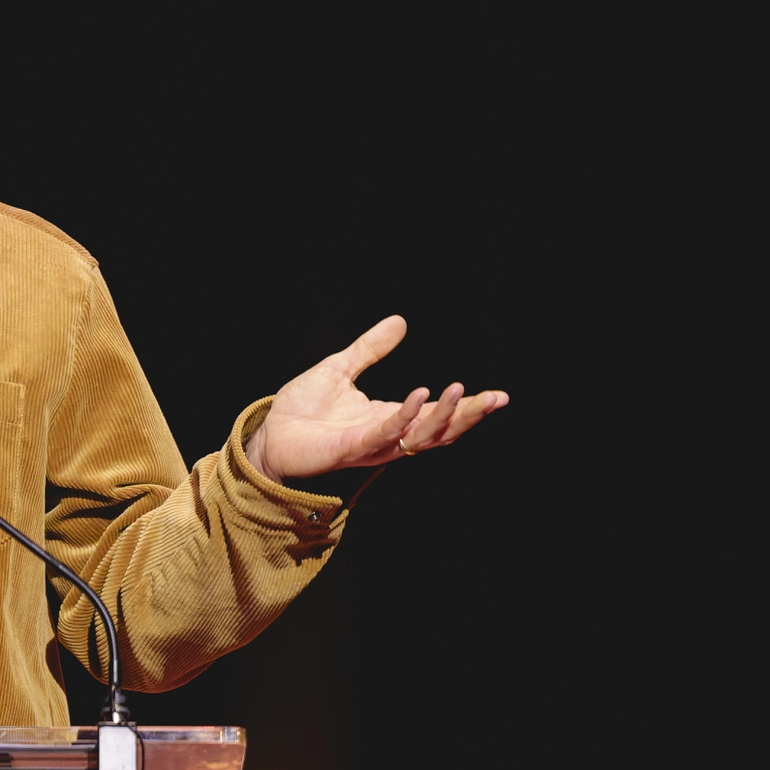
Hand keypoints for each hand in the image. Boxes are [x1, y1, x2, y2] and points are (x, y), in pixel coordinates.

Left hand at [248, 315, 507, 480]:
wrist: (270, 433)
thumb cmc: (301, 409)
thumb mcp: (341, 368)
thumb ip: (370, 349)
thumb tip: (400, 321)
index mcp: (389, 416)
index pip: (437, 413)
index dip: (467, 405)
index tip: (499, 395)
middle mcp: (388, 433)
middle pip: (440, 430)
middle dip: (469, 415)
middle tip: (497, 399)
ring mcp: (373, 443)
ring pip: (421, 437)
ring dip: (444, 416)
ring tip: (462, 390)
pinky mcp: (353, 447)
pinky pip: (387, 434)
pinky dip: (406, 415)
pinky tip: (421, 394)